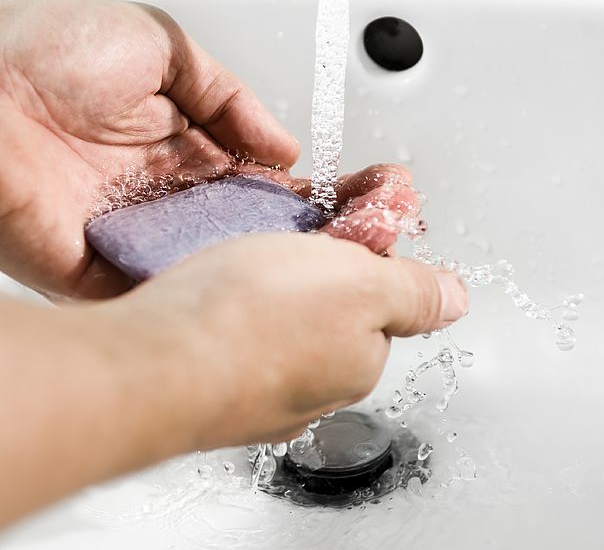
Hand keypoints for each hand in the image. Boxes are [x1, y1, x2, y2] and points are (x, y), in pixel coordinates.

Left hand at [0, 0, 419, 298]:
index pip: (252, 182)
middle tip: (347, 256)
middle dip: (290, 246)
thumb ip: (229, 97)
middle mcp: (157, 193)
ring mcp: (129, 235)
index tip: (347, 209)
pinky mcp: (96, 273)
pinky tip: (248, 303)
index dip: (299, 198)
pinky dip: (197, 302)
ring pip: (206, 269)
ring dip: (253, 277)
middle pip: (237, 232)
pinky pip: (157, 295)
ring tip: (314, 284)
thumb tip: (280, 146)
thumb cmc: (43, 52)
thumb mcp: (163, 45)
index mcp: (175, 143)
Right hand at [104, 232, 467, 446]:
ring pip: (274, 320)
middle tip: (285, 229)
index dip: (365, 246)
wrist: (149, 364)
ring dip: (263, 283)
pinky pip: (226, 332)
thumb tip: (455, 298)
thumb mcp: (359, 282)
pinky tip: (204, 289)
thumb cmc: (246, 321)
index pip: (378, 297)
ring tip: (237, 253)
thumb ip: (414, 291)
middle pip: (325, 308)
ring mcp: (253, 390)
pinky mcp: (203, 381)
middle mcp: (310, 388)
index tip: (349, 212)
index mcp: (358, 361)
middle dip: (312, 265)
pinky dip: (222, 306)